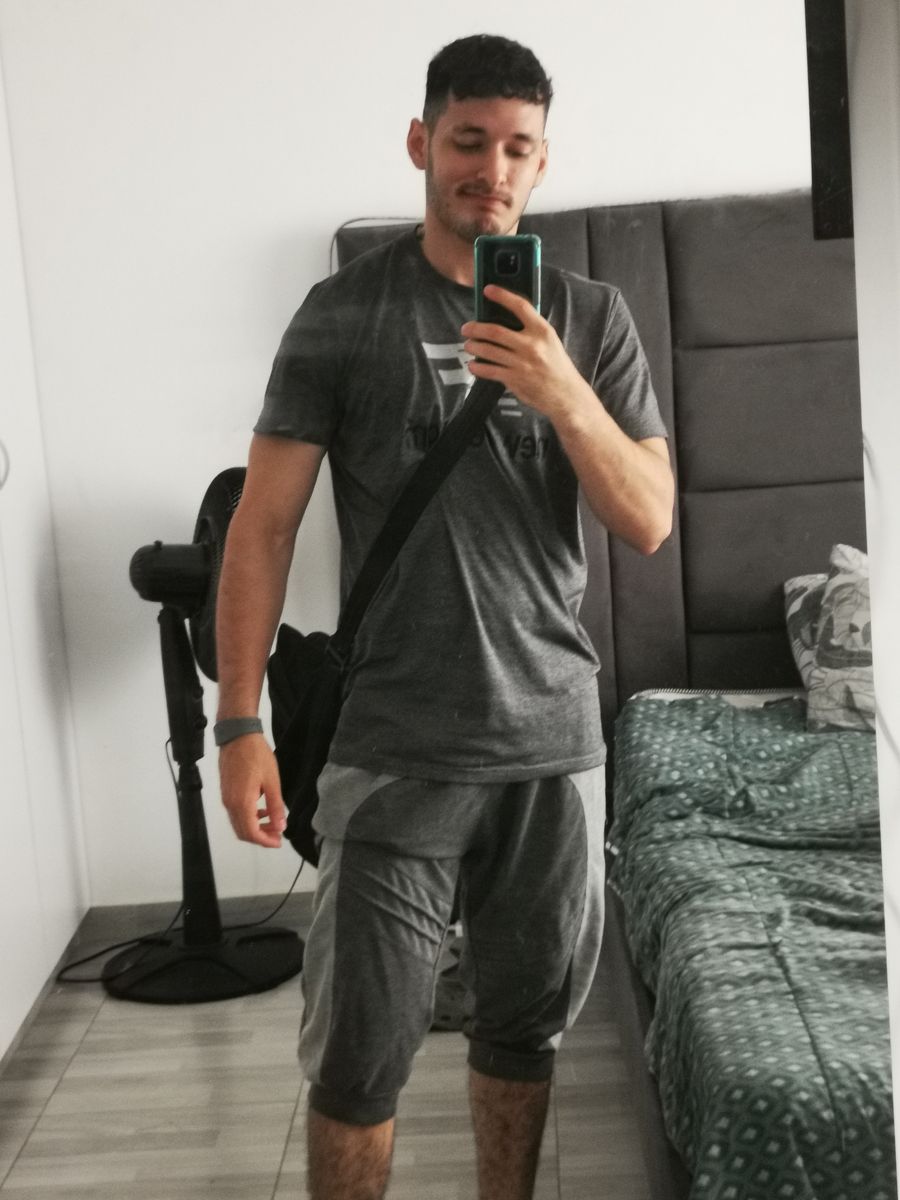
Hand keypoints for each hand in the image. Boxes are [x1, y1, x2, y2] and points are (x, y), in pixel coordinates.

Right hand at [218, 734, 286, 848]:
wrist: (238, 736)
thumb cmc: (256, 755)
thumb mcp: (272, 781)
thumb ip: (276, 806)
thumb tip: (280, 827)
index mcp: (242, 803)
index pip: (251, 833)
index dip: (265, 841)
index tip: (278, 842)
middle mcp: (230, 804)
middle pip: (243, 832)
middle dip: (260, 837)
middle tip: (277, 835)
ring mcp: (226, 798)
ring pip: (238, 823)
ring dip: (255, 828)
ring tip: (273, 823)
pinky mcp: (225, 792)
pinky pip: (235, 813)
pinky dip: (248, 818)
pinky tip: (261, 810)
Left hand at [461, 285, 585, 421]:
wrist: (565, 394)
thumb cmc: (556, 366)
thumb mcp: (550, 341)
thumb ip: (531, 329)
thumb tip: (505, 319)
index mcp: (542, 331)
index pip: (520, 306)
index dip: (502, 296)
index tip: (487, 290)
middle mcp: (531, 345)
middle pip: (496, 331)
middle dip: (476, 328)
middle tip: (466, 328)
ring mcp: (522, 363)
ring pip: (488, 350)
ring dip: (473, 346)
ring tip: (468, 345)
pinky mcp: (514, 379)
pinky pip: (489, 370)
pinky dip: (477, 367)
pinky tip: (473, 365)